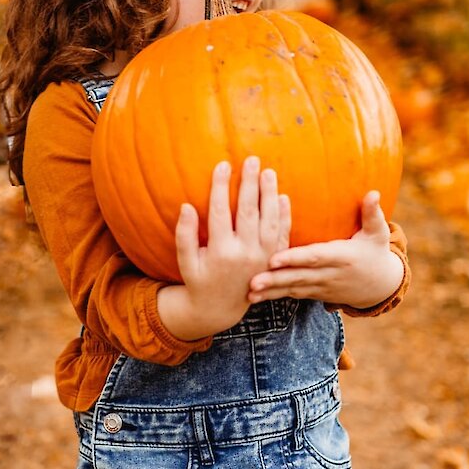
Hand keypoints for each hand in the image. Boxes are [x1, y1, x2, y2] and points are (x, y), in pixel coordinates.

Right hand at [157, 157, 289, 338]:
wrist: (221, 308)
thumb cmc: (199, 280)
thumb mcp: (186, 262)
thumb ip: (184, 235)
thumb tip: (187, 206)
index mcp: (220, 252)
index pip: (221, 212)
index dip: (220, 187)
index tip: (222, 165)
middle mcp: (245, 253)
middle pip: (248, 211)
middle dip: (249, 183)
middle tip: (252, 160)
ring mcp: (263, 257)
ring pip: (269, 220)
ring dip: (269, 194)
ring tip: (268, 172)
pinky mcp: (273, 260)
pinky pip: (282, 235)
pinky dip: (284, 216)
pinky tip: (282, 197)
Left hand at [247, 190, 403, 309]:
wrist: (380, 286)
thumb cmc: (376, 252)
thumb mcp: (378, 233)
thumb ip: (372, 214)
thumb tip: (374, 193)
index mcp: (342, 257)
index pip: (315, 257)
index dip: (295, 258)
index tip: (275, 259)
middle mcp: (330, 275)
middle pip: (299, 277)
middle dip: (276, 280)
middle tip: (253, 281)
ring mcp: (321, 287)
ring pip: (293, 289)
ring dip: (270, 292)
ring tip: (249, 292)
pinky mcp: (314, 294)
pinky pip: (292, 295)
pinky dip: (274, 296)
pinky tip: (254, 297)